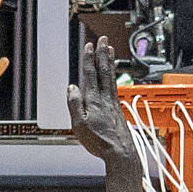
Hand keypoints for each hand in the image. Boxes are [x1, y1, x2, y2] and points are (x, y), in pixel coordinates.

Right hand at [65, 39, 137, 166]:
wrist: (120, 152)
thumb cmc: (99, 142)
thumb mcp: (79, 125)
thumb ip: (74, 105)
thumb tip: (72, 88)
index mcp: (94, 100)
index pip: (91, 74)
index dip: (89, 59)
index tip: (89, 46)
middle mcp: (106, 98)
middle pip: (103, 71)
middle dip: (102, 54)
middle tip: (103, 39)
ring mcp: (113, 102)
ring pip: (111, 77)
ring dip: (109, 61)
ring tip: (110, 49)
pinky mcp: (118, 108)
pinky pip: (114, 85)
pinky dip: (113, 75)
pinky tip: (112, 73)